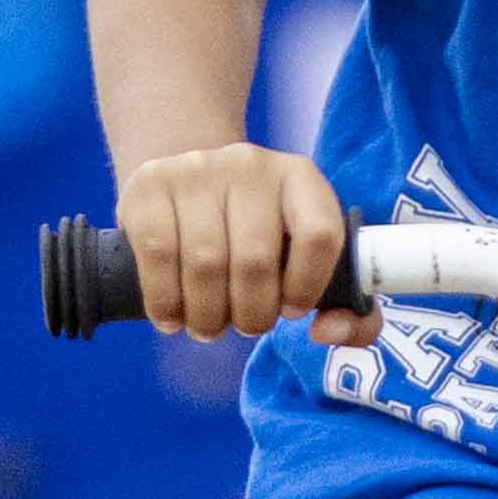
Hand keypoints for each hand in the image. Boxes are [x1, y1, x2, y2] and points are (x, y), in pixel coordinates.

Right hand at [114, 142, 362, 345]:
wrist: (188, 183)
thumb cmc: (258, 235)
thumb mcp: (305, 257)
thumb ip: (347, 309)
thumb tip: (327, 333)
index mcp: (302, 178)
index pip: (319, 236)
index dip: (307, 287)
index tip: (292, 311)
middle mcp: (251, 165)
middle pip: (255, 260)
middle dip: (250, 314)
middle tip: (244, 326)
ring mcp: (197, 170)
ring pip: (205, 263)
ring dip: (206, 315)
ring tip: (207, 325)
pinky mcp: (150, 185)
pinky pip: (157, 255)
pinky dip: (165, 300)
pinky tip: (172, 316)